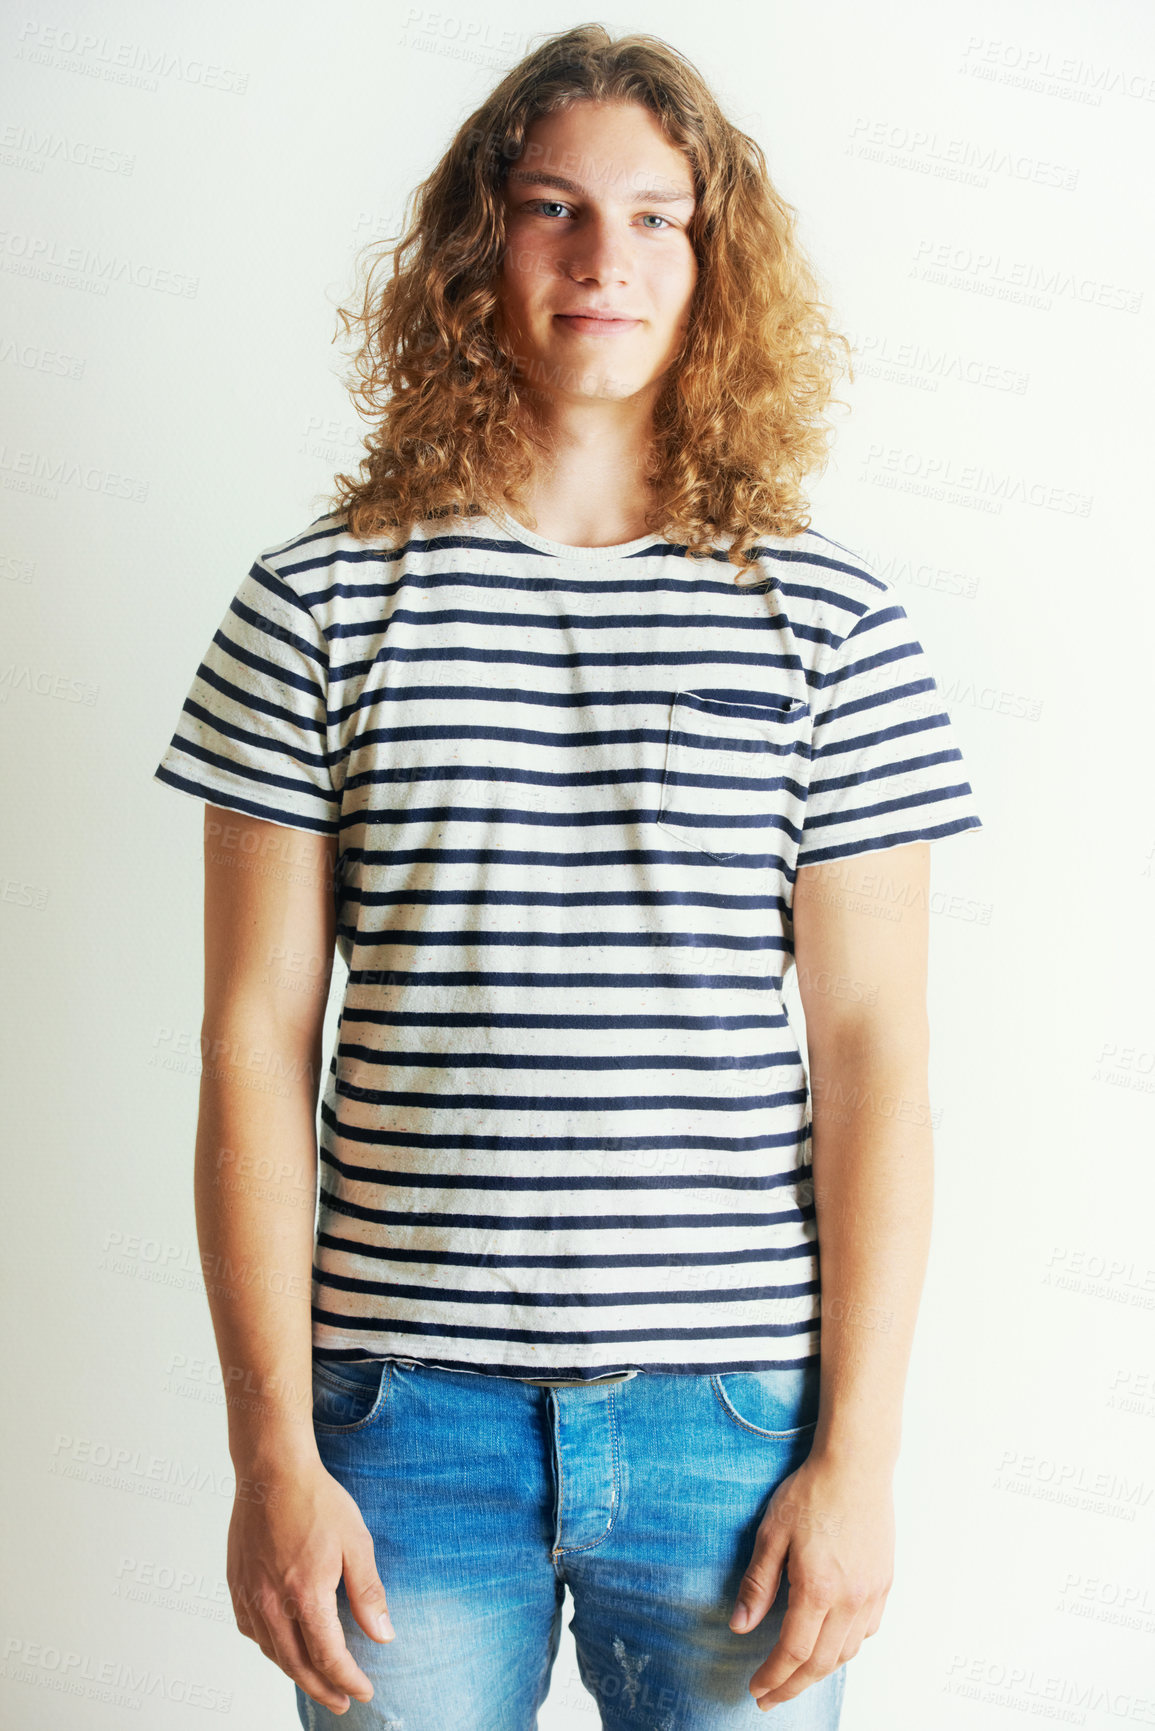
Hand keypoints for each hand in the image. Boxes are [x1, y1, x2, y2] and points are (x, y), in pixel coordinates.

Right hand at [227, 1457, 394, 1712]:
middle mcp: (272, 1602)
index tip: (364, 1691)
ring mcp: (249, 1595)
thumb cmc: (317, 1501)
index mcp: (305, 1594)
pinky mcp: (236, 1584)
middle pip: (297, 1665)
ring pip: (272, 1651)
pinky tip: (283, 1646)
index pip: (328, 1657)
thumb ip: (368, 1594)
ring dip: (296, 1672)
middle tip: (342, 1702)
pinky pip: (251, 1630)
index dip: (348, 1680)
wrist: (272, 1469)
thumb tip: (383, 1636)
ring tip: (317, 1680)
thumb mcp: (356, 1543)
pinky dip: (270, 1647)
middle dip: (323, 1689)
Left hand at [728, 1453, 893, 1710]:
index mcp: (818, 1588)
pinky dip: (846, 1647)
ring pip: (847, 1652)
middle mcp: (850, 1599)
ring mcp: (871, 1593)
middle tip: (770, 1697)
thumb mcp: (771, 1533)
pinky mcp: (884, 1583)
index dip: (773, 1677)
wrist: (856, 1466)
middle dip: (793, 1686)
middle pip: (821, 1663)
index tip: (756, 1689)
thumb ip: (757, 1584)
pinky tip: (830, 1643)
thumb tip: (739, 1625)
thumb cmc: (812, 1492)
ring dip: (820, 1671)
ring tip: (795, 1675)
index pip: (793, 1652)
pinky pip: (867, 1631)